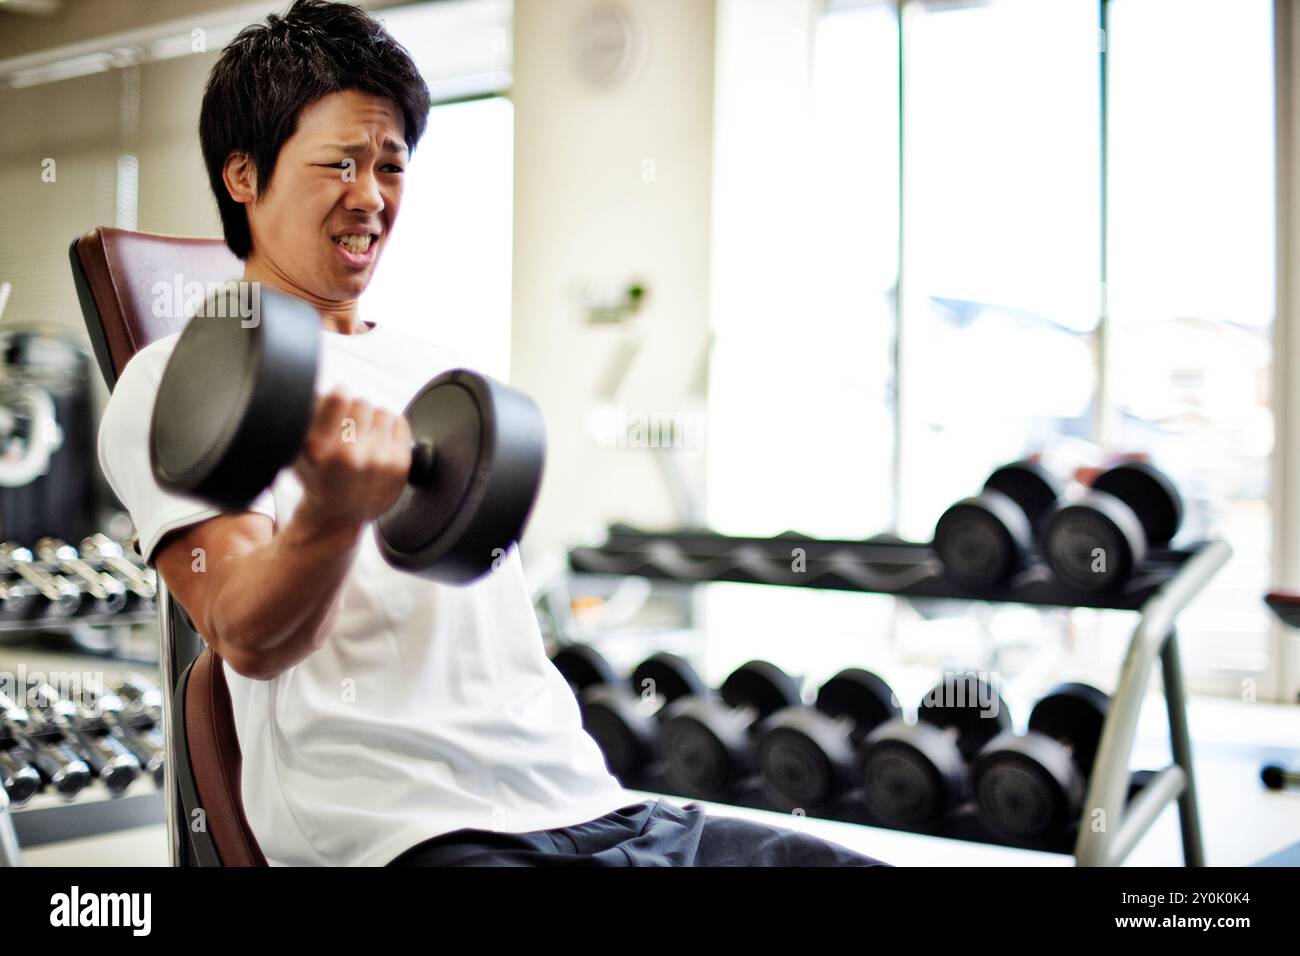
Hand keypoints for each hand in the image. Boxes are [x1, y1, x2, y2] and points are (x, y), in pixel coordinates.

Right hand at [291, 386, 411, 530]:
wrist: (338, 515)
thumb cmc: (318, 477)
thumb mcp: (297, 449)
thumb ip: (309, 416)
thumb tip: (330, 387)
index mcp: (318, 447)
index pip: (339, 397)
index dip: (340, 395)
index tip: (339, 401)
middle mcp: (348, 455)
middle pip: (362, 403)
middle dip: (356, 412)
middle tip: (351, 430)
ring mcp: (376, 461)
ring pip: (382, 412)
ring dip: (374, 421)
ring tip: (364, 439)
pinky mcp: (399, 465)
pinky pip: (400, 422)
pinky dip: (391, 428)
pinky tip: (379, 444)